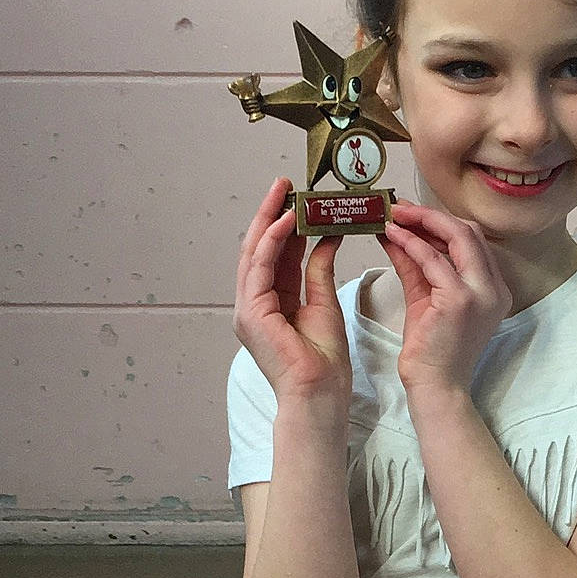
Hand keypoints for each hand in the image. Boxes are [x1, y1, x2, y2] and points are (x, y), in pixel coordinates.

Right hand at [233, 178, 352, 409]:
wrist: (319, 394)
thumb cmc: (324, 364)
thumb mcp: (325, 304)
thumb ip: (320, 270)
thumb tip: (328, 237)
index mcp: (272, 304)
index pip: (277, 256)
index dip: (287, 225)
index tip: (299, 199)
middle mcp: (255, 304)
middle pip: (260, 249)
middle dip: (271, 213)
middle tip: (285, 184)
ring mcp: (248, 309)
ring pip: (255, 252)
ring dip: (269, 219)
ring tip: (284, 192)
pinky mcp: (251, 312)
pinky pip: (259, 266)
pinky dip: (272, 241)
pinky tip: (286, 220)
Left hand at [378, 200, 512, 396]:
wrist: (434, 387)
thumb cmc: (431, 350)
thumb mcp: (424, 298)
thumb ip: (415, 264)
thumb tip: (396, 231)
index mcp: (492, 289)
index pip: (472, 242)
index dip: (441, 223)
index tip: (411, 214)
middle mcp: (493, 289)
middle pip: (469, 232)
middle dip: (431, 215)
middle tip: (399, 207)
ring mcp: (480, 294)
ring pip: (456, 237)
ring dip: (420, 221)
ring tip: (392, 214)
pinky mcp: (460, 300)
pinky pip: (433, 259)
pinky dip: (411, 242)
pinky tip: (391, 234)